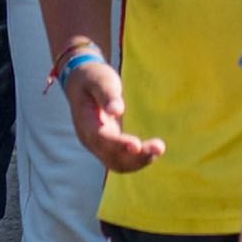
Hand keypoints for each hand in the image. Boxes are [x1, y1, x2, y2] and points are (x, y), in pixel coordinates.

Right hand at [61, 53, 163, 174]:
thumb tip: (117, 110)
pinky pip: (120, 160)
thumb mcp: (100, 80)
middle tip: (159, 146)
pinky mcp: (107, 145)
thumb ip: (107, 94)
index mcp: (86, 122)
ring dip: (138, 161)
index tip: (137, 145)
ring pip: (116, 163)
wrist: (81, 83)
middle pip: (111, 157)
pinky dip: (135, 160)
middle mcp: (89, 139)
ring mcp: (97, 144)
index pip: (101, 139)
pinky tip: (151, 152)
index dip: (119, 144)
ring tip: (158, 149)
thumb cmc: (93, 78)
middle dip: (135, 156)